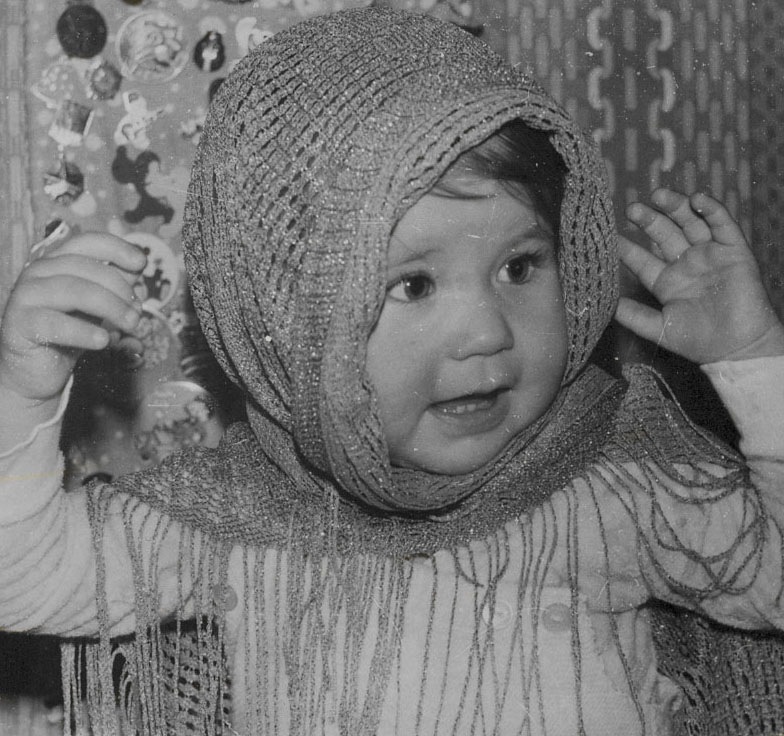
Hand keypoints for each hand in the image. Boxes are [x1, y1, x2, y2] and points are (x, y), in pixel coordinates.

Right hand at [0, 233, 145, 404]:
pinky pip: (55, 323)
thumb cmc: (71, 331)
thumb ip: (115, 286)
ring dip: (110, 307)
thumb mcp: (98, 306)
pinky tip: (103, 340)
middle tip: (138, 313)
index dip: (116, 248)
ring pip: (74, 290)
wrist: (38, 369)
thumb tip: (137, 270)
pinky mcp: (19, 322)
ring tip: (130, 324)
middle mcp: (38, 271)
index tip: (141, 263)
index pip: (87, 242)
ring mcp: (26, 295)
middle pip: (86, 268)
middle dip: (120, 289)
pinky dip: (84, 331)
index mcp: (57, 261)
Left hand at [615, 188, 783, 364]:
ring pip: (690, 223)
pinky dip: (711, 210)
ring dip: (676, 207)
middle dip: (649, 220)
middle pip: (664, 234)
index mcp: (666, 282)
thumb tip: (604, 304)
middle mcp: (686, 264)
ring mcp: (710, 255)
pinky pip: (723, 224)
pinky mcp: (734, 251)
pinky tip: (697, 199)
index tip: (608, 235)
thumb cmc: (698, 341)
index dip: (626, 247)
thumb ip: (632, 315)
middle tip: (632, 208)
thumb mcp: (658, 328)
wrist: (738, 347)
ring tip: (658, 195)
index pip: (641, 259)